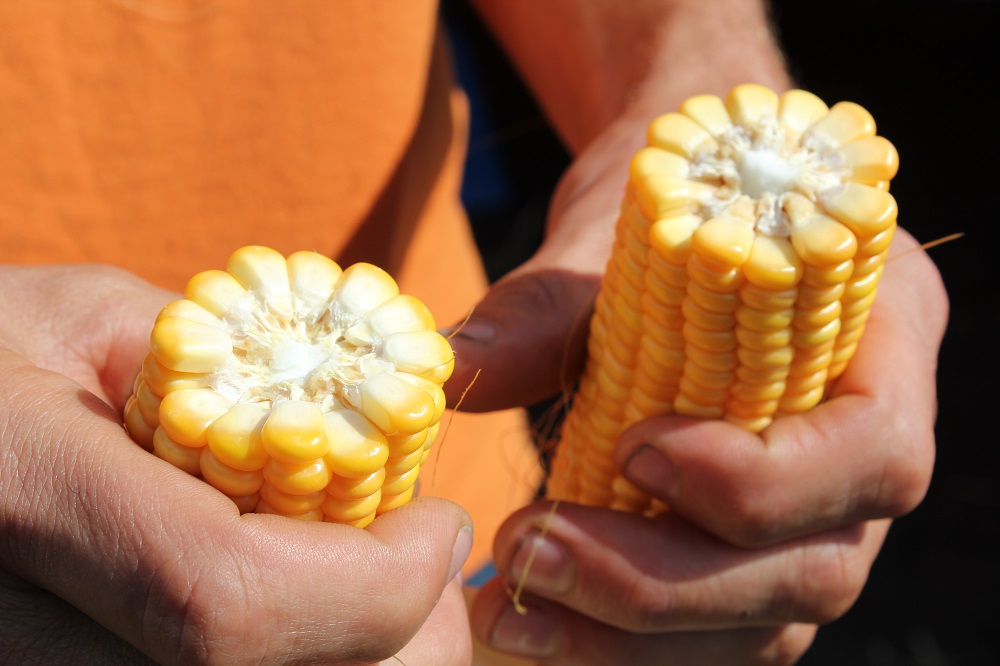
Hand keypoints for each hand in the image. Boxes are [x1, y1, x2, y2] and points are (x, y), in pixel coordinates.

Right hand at [0, 264, 472, 665]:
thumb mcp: (89, 316)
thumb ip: (235, 365)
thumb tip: (369, 425)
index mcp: (21, 497)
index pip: (230, 602)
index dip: (373, 581)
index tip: (440, 521)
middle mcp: (20, 636)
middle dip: (392, 636)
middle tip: (424, 558)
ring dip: (356, 654)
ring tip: (374, 576)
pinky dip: (298, 660)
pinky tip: (306, 606)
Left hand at [450, 224, 945, 663]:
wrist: (680, 225)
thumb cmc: (670, 212)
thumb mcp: (615, 237)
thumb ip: (548, 309)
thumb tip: (461, 372)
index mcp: (877, 337)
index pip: (874, 445)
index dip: (761, 477)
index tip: (632, 450)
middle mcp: (866, 447)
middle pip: (818, 564)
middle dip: (664, 578)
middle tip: (533, 548)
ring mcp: (822, 515)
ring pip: (767, 621)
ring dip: (632, 632)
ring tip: (513, 601)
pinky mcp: (761, 557)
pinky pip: (720, 634)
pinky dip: (625, 643)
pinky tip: (534, 625)